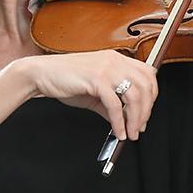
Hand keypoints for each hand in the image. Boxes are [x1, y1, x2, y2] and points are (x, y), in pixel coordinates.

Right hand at [24, 51, 157, 140]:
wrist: (41, 74)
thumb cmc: (65, 80)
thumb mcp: (94, 92)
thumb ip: (111, 103)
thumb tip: (125, 120)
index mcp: (116, 59)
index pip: (148, 74)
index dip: (152, 96)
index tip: (146, 114)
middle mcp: (114, 60)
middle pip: (145, 86)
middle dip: (146, 111)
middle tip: (139, 128)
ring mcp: (106, 68)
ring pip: (134, 96)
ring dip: (135, 119)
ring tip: (130, 133)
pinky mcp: (96, 79)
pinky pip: (115, 105)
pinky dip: (119, 122)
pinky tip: (118, 131)